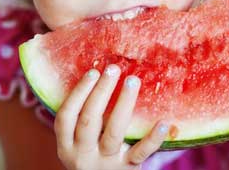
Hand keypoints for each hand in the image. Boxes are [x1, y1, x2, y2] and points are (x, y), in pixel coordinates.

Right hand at [54, 65, 169, 169]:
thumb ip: (85, 117)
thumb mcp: (81, 141)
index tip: (93, 71)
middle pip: (89, 119)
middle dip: (101, 91)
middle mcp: (82, 156)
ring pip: (113, 131)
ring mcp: (106, 164)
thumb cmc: (95, 155)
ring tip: (132, 80)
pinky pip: (140, 152)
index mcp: (67, 145)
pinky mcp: (127, 169)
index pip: (66, 116)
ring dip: (123, 103)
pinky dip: (152, 138)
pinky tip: (162, 122)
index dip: (79, 92)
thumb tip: (100, 74)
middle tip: (113, 69)